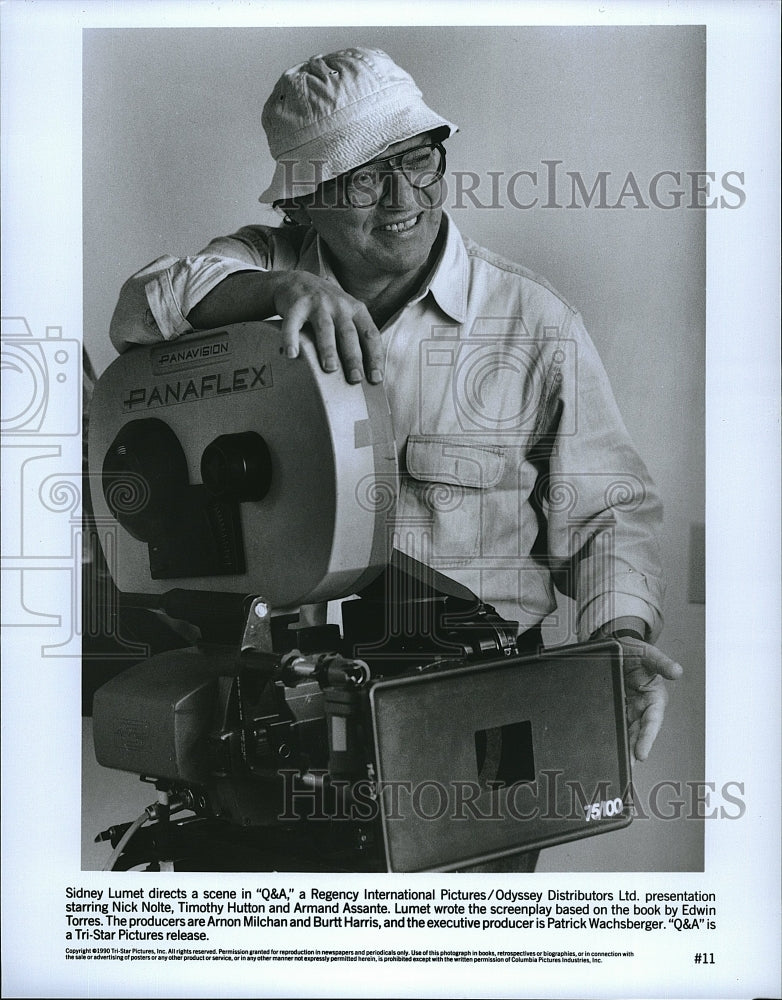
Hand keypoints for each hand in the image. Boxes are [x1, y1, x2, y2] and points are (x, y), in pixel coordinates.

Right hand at [269, 271, 383, 383]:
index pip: (370, 334)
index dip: (374, 356)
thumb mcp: (347, 314)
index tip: (376, 378)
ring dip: (328, 349)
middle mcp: (339, 305)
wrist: (296, 281)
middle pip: (348, 333)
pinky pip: (293, 324)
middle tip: (355, 378)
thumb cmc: (327, 307)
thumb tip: (367, 374)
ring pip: (325, 328)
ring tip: (330, 368)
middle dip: (353, 357)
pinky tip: (292, 354)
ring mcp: (317, 304)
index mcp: (356, 310)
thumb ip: (357, 336)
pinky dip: (291, 338)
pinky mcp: (295, 305)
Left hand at [617, 637, 683, 763]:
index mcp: (655, 698)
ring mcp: (629, 709)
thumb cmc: (636, 651)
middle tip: (626, 767)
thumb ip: (661, 662)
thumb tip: (677, 671)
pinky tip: (605, 747)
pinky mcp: (617, 707)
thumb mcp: (648, 653)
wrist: (617, 645)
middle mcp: (643, 707)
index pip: (651, 722)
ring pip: (627, 732)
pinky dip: (612, 735)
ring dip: (623, 747)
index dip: (647, 739)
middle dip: (633, 750)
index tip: (641, 754)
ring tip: (616, 764)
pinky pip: (615, 723)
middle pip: (638, 733)